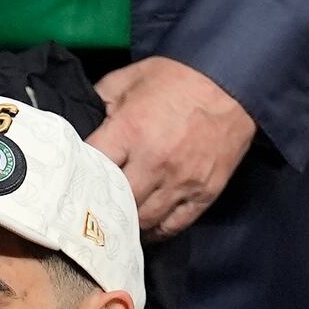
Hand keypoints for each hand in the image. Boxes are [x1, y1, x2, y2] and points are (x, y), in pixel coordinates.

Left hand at [85, 57, 257, 238]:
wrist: (233, 81)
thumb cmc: (178, 77)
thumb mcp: (130, 78)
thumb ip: (100, 100)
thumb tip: (81, 123)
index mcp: (130, 130)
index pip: (92, 165)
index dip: (80, 173)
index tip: (76, 178)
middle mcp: (154, 162)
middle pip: (117, 203)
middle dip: (103, 205)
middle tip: (94, 207)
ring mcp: (181, 181)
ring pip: (144, 221)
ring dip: (128, 224)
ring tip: (118, 221)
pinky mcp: (204, 193)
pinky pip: (174, 225)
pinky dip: (157, 231)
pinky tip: (146, 228)